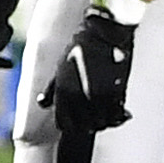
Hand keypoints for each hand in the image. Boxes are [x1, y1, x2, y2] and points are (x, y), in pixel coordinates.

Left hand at [43, 0, 138, 132]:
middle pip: (85, 128)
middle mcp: (79, 98)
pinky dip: (119, 116)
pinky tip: (121, 110)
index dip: (71, 126)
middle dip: (89, 125)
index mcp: (62, 92)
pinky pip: (117, 115)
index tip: (78, 122)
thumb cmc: (79, 49)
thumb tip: (42, 104)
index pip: (64, 125)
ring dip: (106, 122)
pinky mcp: (116, 92)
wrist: (103, 35)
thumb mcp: (60, 68)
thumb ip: (51, 89)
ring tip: (107, 113)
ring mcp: (98, 97)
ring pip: (102, 124)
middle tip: (95, 119)